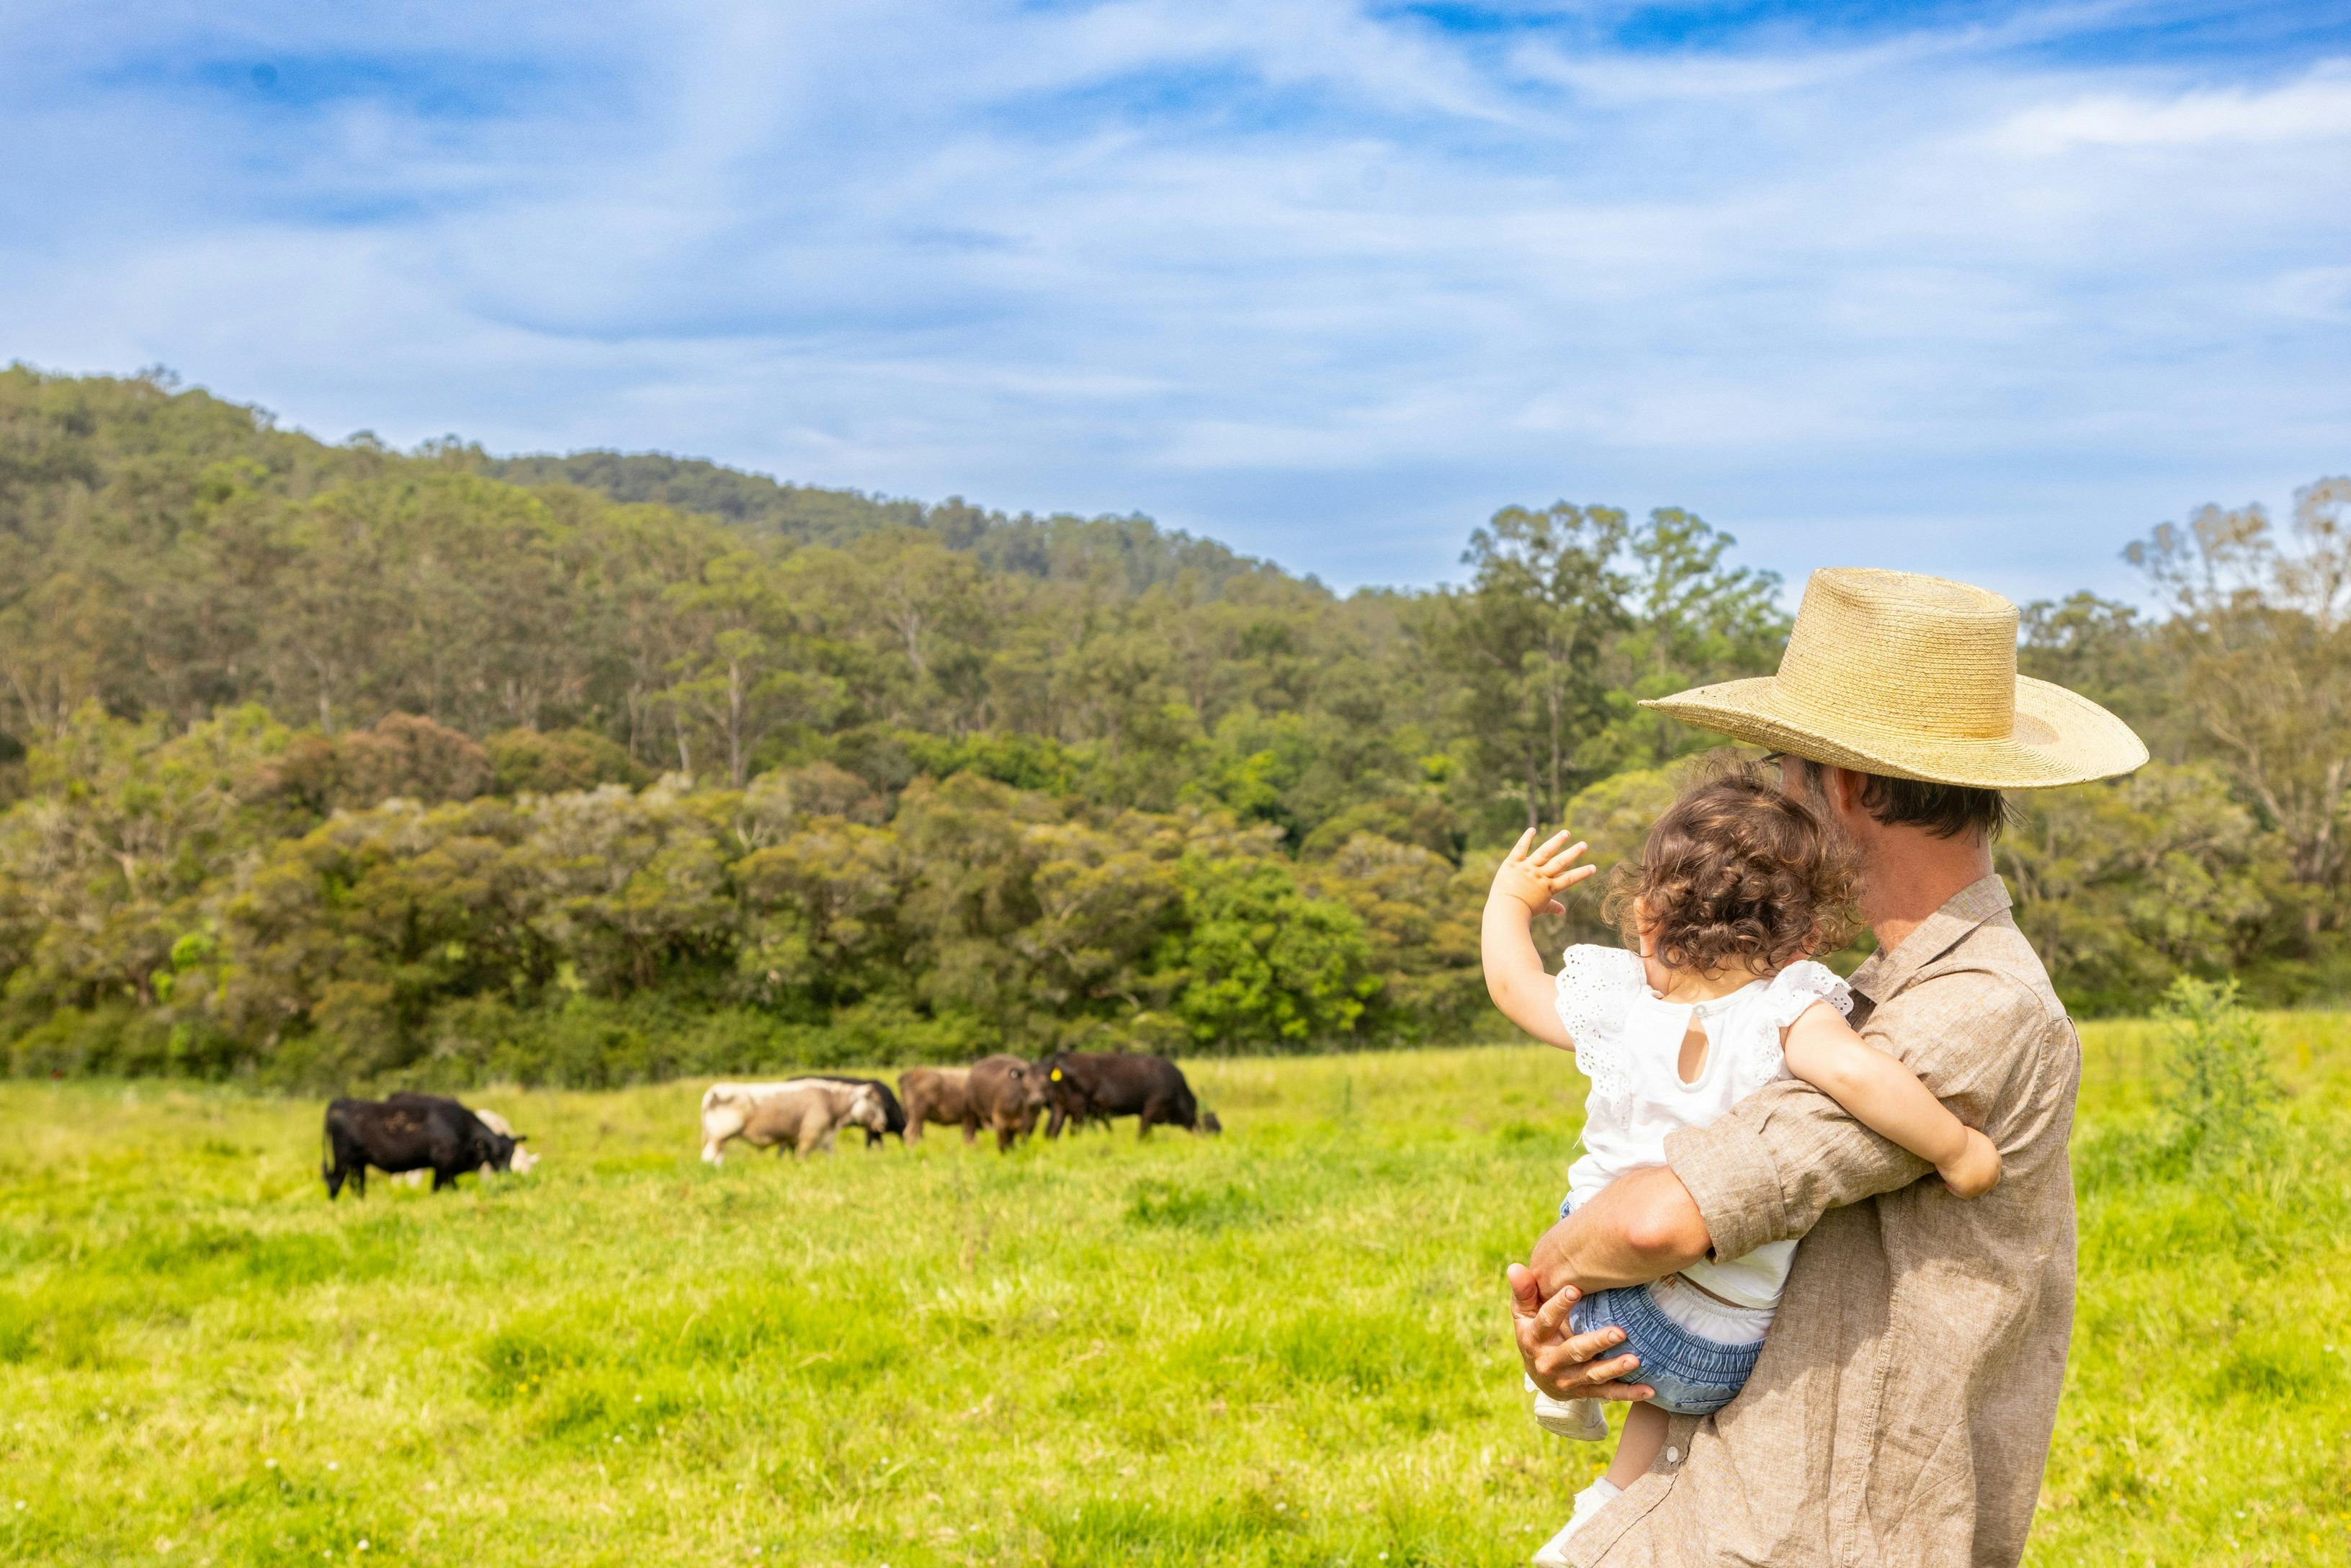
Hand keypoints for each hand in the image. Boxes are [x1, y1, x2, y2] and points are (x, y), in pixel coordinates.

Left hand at [1490, 829, 1596, 916]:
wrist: (1504, 910)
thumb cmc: (1523, 911)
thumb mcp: (1540, 908)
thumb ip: (1552, 906)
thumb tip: (1562, 912)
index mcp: (1548, 887)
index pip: (1568, 879)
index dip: (1582, 874)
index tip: (1593, 867)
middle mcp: (1540, 876)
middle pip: (1559, 863)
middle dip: (1573, 853)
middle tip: (1584, 844)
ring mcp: (1527, 868)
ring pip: (1544, 852)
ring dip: (1556, 842)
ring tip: (1566, 833)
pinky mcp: (1512, 863)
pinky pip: (1520, 849)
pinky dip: (1526, 839)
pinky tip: (1533, 829)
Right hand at [1507, 1263, 1654, 1401]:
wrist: (1538, 1375)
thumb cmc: (1534, 1331)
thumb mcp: (1523, 1313)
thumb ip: (1523, 1291)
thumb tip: (1514, 1267)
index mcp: (1534, 1339)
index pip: (1545, 1321)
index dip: (1558, 1306)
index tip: (1575, 1290)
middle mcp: (1549, 1362)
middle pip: (1574, 1352)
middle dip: (1596, 1343)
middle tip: (1619, 1332)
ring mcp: (1567, 1381)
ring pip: (1593, 1375)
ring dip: (1614, 1369)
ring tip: (1635, 1360)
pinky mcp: (1584, 1393)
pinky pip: (1607, 1394)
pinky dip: (1628, 1393)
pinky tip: (1648, 1389)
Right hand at [1938, 1128, 2002, 1197]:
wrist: (1951, 1143)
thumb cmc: (1958, 1136)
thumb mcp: (1974, 1139)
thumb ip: (1977, 1148)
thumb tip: (1968, 1149)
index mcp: (1995, 1158)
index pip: (1994, 1169)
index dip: (1984, 1171)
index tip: (1971, 1169)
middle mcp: (1993, 1172)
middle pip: (1990, 1182)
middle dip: (1979, 1182)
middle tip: (1965, 1180)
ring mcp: (1983, 1182)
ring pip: (1977, 1190)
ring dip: (1966, 1187)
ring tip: (1952, 1182)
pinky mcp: (1970, 1189)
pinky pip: (1963, 1194)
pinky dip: (1955, 1190)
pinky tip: (1947, 1184)